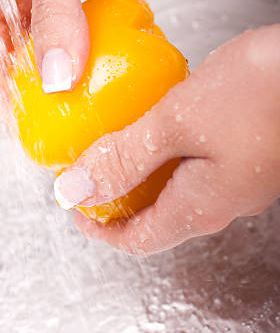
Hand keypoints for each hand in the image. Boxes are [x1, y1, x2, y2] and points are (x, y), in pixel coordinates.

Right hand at [0, 0, 126, 116]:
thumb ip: (56, 14)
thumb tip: (60, 76)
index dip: (3, 95)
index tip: (26, 128)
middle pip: (30, 45)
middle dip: (49, 81)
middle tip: (72, 115)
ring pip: (66, 27)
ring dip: (84, 53)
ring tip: (104, 87)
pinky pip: (96, 2)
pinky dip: (110, 21)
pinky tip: (126, 40)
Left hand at [55, 25, 279, 255]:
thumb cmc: (261, 92)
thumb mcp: (177, 123)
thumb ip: (124, 158)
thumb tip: (74, 190)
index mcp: (200, 206)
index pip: (136, 240)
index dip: (98, 228)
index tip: (72, 205)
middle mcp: (221, 201)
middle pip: (154, 217)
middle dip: (116, 196)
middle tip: (89, 166)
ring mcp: (237, 178)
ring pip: (173, 189)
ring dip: (139, 170)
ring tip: (115, 137)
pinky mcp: (246, 152)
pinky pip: (193, 163)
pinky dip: (165, 148)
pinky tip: (157, 116)